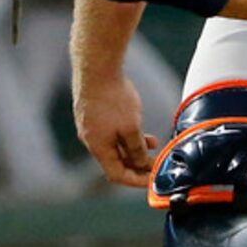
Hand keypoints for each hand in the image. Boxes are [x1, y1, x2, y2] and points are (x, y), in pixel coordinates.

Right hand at [74, 71, 158, 189]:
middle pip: (115, 161)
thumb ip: (137, 150)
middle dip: (137, 165)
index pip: (117, 175)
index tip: (153, 179)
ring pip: (114, 145)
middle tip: (156, 163)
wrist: (95, 67)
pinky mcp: (93, 113)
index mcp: (98, 148)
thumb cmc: (112, 97)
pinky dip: (126, 135)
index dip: (136, 180)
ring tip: (153, 143)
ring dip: (134, 148)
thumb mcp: (131, 128)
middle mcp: (90, 139)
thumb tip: (141, 164)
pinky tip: (138, 126)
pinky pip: (110, 132)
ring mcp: (90, 126)